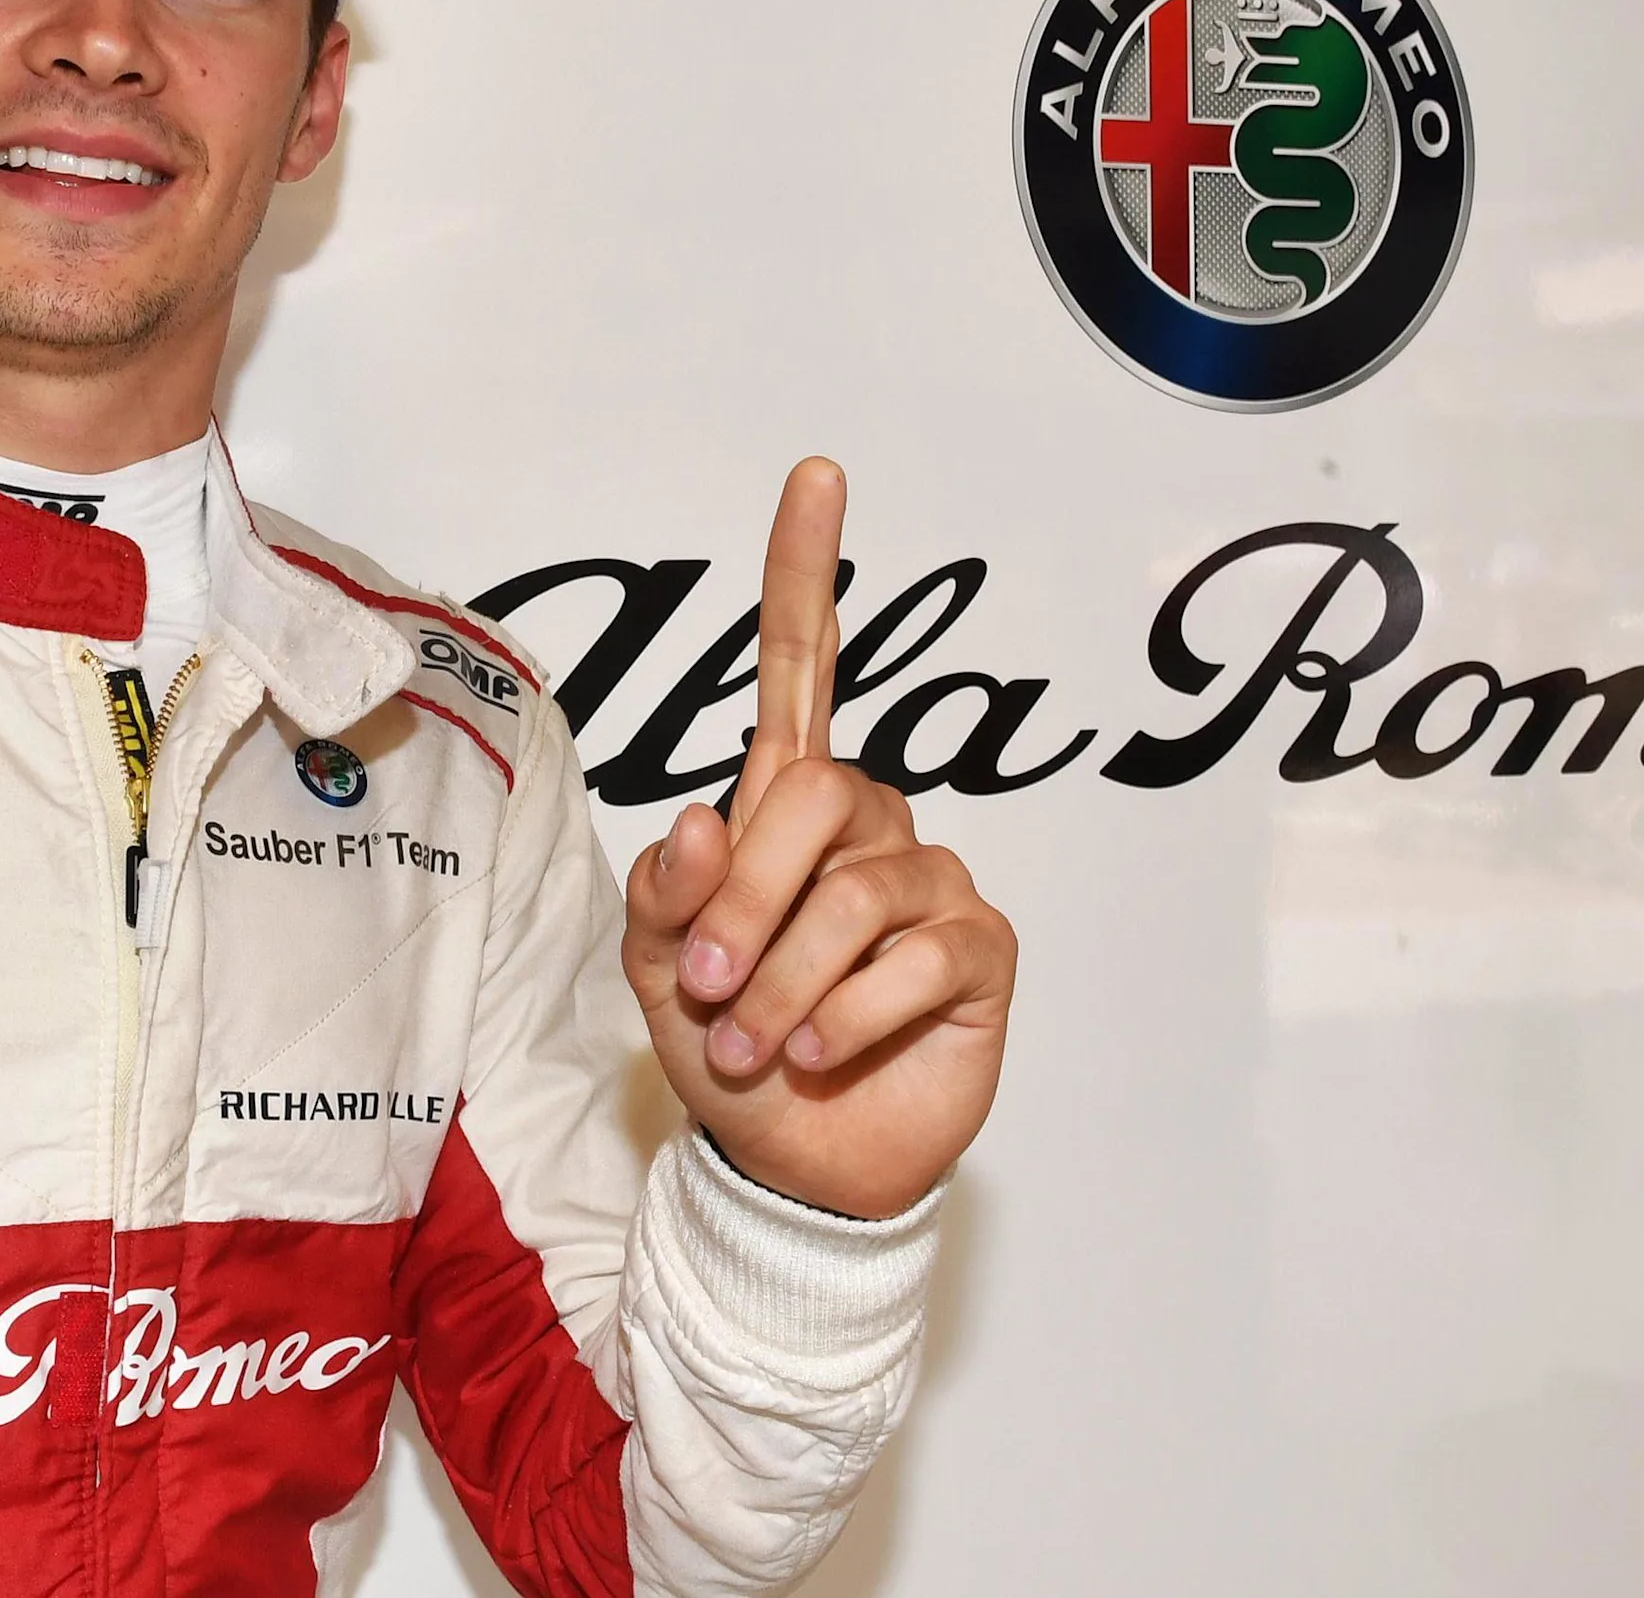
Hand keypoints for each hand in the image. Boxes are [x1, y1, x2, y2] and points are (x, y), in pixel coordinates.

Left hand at [620, 458, 1016, 1219]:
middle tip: (710, 987)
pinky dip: (845, 1019)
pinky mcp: (981, 953)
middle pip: (818, 795)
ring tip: (758, 1042)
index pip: (805, 670)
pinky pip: (913, 960)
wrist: (795, 1166)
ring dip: (786, 980)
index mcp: (787, 807)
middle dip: (748, 897)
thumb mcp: (662, 974)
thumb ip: (669, 896)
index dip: (806, 576)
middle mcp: (869, 827)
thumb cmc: (731, 1050)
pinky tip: (822, 1055)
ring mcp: (933, 884)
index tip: (815, 476)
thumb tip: (702, 814)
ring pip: (857, 896)